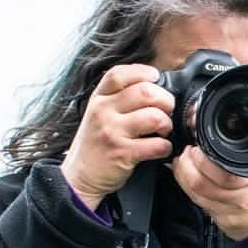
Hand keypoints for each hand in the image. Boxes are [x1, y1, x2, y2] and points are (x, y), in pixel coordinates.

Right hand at [60, 64, 175, 206]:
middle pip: (145, 92)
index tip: (156, 77)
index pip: (119, 74)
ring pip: (154, 117)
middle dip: (165, 100)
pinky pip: (156, 145)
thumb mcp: (98, 113)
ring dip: (167, 124)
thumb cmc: (96, 143)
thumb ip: (118, 98)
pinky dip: (165, 147)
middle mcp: (103, 111)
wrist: (80, 176)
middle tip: (167, 110)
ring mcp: (112, 132)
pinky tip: (160, 148)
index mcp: (99, 98)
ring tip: (163, 131)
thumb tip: (153, 85)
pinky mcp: (122, 153)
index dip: (142, 72)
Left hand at [170, 147, 247, 240]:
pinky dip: (190, 189)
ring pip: (193, 195)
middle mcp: (236, 203)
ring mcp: (225, 215)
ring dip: (183, 176)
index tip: (197, 147)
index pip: (221, 174)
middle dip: (185, 165)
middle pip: (199, 185)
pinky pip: (199, 204)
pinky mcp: (219, 222)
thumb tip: (227, 139)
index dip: (202, 160)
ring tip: (183, 162)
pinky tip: (189, 178)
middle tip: (186, 152)